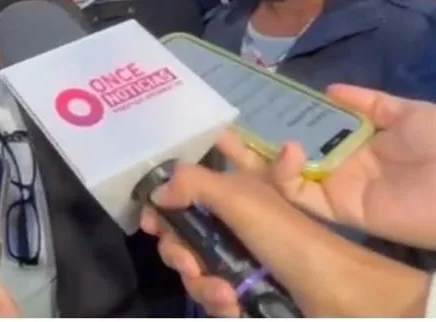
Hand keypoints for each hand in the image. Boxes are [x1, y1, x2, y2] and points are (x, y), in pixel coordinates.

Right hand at [140, 163, 430, 317]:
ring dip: (199, 282)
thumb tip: (154, 192)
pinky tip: (232, 305)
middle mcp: (233, 223)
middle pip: (181, 232)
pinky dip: (217, 302)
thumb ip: (191, 182)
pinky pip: (212, 296)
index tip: (149, 217)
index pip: (187, 187)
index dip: (165, 200)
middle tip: (187, 260)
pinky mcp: (244, 295)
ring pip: (193, 268)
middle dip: (177, 249)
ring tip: (223, 292)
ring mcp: (239, 261)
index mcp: (235, 191)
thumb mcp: (240, 196)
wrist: (338, 297)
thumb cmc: (289, 238)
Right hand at [218, 84, 435, 248]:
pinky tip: (285, 151)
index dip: (277, 121)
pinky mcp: (336, 209)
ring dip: (254, 160)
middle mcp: (337, 167)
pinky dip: (284, 176)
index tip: (248, 106)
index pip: (306, 132)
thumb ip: (370, 102)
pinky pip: (300, 195)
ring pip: (281, 178)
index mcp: (354, 144)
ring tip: (228, 139)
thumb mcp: (408, 113)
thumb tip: (329, 89)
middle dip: (251, 144)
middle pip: (284, 157)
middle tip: (218, 128)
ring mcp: (334, 189)